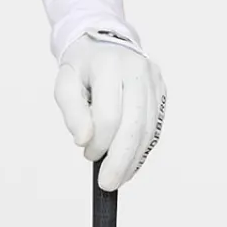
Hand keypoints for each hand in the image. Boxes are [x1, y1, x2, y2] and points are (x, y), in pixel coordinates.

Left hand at [54, 34, 166, 191]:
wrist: (103, 42)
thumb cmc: (83, 65)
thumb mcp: (65, 82)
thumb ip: (71, 111)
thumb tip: (83, 140)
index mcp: (109, 64)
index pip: (108, 115)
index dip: (99, 142)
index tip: (87, 153)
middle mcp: (137, 70)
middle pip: (134, 125)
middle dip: (121, 160)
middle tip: (109, 183)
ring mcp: (153, 80)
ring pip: (148, 129)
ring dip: (133, 158)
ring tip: (119, 177)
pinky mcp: (161, 91)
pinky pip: (154, 126)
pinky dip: (142, 148)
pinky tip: (130, 163)